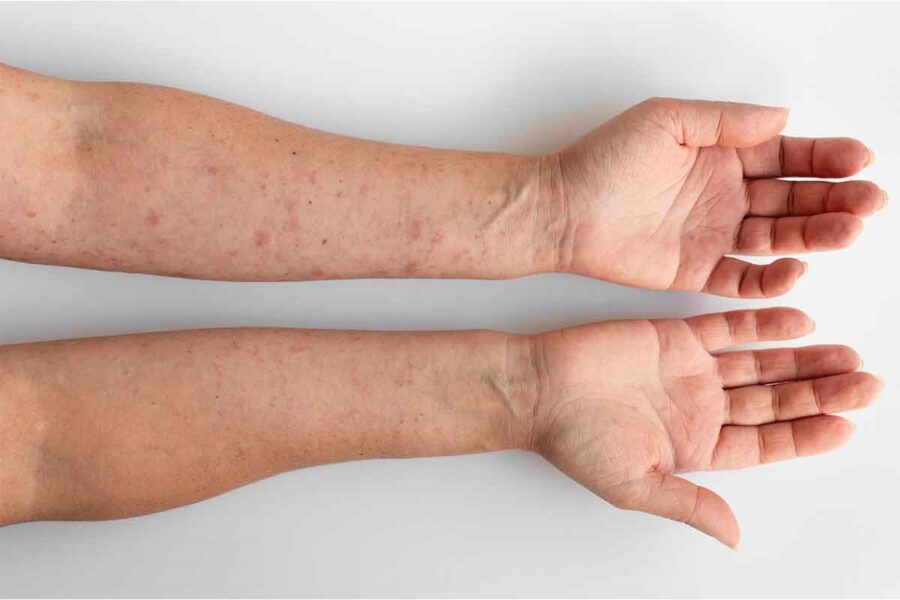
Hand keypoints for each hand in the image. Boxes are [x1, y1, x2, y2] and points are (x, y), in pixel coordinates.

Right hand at [528, 308, 881, 545]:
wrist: (538, 386)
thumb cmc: (575, 439)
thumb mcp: (635, 484)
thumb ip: (690, 504)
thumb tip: (734, 537)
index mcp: (696, 447)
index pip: (767, 442)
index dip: (808, 435)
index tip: (848, 424)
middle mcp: (700, 407)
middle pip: (774, 401)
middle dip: (820, 392)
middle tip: (865, 382)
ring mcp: (690, 370)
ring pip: (760, 363)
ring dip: (802, 358)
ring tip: (845, 353)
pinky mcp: (674, 335)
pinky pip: (727, 327)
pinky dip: (761, 324)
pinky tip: (796, 319)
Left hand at [548, 98, 885, 295]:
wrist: (562, 210)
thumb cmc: (605, 161)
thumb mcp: (667, 121)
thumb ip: (726, 121)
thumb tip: (784, 116)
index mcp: (722, 155)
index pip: (786, 156)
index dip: (825, 158)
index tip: (860, 160)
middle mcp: (725, 195)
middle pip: (793, 198)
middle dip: (834, 199)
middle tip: (870, 201)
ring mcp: (714, 234)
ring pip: (777, 238)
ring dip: (816, 235)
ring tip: (849, 230)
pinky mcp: (697, 270)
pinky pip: (743, 279)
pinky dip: (771, 278)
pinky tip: (797, 270)